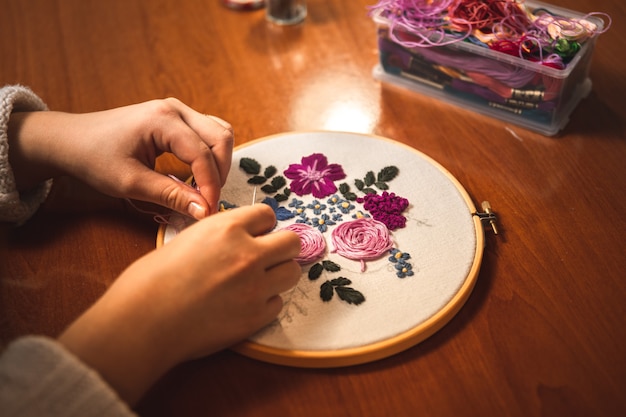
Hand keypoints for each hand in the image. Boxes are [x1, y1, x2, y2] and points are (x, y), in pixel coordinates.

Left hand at [8, 98, 233, 217]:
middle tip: (208, 200)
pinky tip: (199, 173)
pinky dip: (211, 154)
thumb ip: (170, 195)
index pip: (202, 154)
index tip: (207, 211)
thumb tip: (203, 210)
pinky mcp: (177, 117)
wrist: (70, 140)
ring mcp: (177, 110)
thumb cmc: (94, 157)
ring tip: (205, 187)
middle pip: (220, 138)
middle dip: (220, 173)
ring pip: (219, 132)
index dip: (210, 185)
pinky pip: (208, 132)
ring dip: (219, 162)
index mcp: (163, 120)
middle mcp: (175, 109)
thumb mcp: (130, 183)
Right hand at [58, 204, 301, 404]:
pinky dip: (266, 303)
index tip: (258, 233)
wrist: (144, 320)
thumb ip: (221, 235)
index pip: (268, 214)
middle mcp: (248, 254)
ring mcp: (255, 287)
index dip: (263, 225)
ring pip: (292, 272)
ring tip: (257, 281)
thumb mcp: (188, 239)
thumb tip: (240, 237)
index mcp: (228, 228)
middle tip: (267, 257)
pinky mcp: (256, 317)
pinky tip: (244, 305)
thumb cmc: (153, 279)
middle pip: (292, 242)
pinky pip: (278, 303)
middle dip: (281, 248)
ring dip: (278, 275)